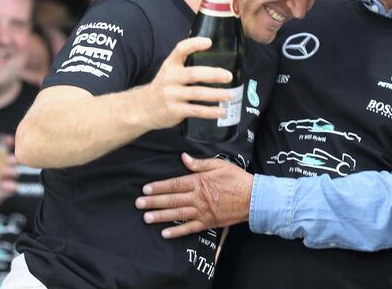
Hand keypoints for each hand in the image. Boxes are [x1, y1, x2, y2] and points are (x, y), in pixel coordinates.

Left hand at [0, 137, 17, 211]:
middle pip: (12, 160)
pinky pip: (13, 188)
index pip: (2, 149)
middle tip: (7, 159)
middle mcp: (0, 168)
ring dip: (11, 171)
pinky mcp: (5, 191)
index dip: (7, 143)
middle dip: (11, 158)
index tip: (8, 140)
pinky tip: (3, 185)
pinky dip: (11, 186)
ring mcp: (4, 179)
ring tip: (2, 172)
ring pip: (14, 172)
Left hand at [135, 153, 252, 237]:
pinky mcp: (208, 222)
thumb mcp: (219, 165)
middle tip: (139, 204)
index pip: (174, 184)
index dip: (159, 187)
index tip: (146, 188)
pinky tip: (165, 233)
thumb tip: (184, 158)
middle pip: (172, 200)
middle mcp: (198, 198)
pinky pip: (189, 228)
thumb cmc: (237, 179)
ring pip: (177, 214)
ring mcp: (202, 212)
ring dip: (160, 216)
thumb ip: (200, 163)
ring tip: (146, 217)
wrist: (253, 198)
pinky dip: (177, 231)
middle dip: (153, 201)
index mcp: (200, 182)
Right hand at [141, 37, 234, 130]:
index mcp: (170, 65)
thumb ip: (186, 65)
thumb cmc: (163, 87)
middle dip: (213, 74)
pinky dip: (211, 112)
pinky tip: (222, 111)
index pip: (180, 50)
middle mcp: (170, 78)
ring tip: (230, 95)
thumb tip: (216, 58)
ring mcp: (171, 95)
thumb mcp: (169, 71)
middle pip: (193, 74)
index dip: (194, 44)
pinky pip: (196, 111)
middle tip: (229, 76)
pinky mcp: (174, 110)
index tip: (209, 42)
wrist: (143, 108)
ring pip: (197, 93)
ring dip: (216, 94)